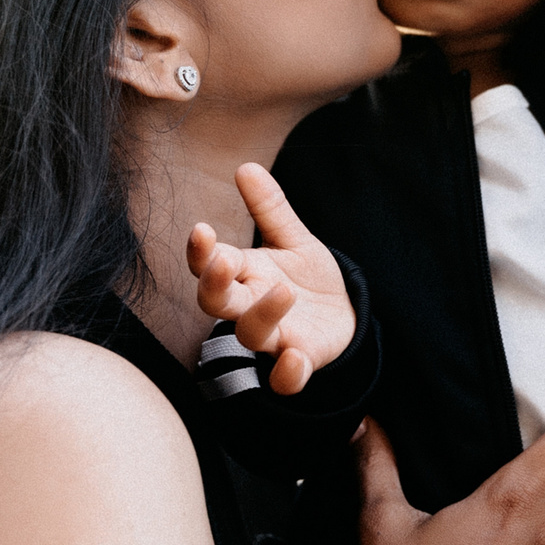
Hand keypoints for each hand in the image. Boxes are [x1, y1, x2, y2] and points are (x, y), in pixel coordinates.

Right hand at [186, 162, 350, 394]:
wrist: (343, 316)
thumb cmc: (308, 278)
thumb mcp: (294, 239)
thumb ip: (270, 208)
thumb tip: (244, 166)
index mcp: (246, 273)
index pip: (210, 263)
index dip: (201, 252)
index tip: (202, 230)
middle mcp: (251, 306)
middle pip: (217, 303)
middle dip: (214, 285)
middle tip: (224, 260)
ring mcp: (275, 336)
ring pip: (251, 334)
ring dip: (262, 315)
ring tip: (283, 291)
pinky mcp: (300, 360)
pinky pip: (286, 378)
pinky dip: (286, 374)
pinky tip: (294, 358)